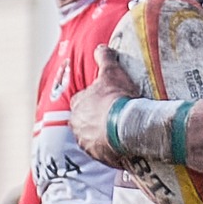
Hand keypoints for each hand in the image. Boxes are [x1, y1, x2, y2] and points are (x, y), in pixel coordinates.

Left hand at [70, 45, 142, 167]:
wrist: (126, 127)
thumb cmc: (116, 98)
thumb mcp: (112, 73)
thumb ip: (105, 58)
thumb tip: (101, 47)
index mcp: (77, 105)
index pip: (81, 100)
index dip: (93, 99)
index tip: (105, 99)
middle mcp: (77, 126)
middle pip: (84, 121)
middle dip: (95, 119)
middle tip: (113, 116)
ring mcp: (86, 143)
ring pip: (92, 137)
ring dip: (102, 135)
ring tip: (119, 132)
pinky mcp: (98, 156)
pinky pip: (103, 152)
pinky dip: (110, 148)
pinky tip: (123, 144)